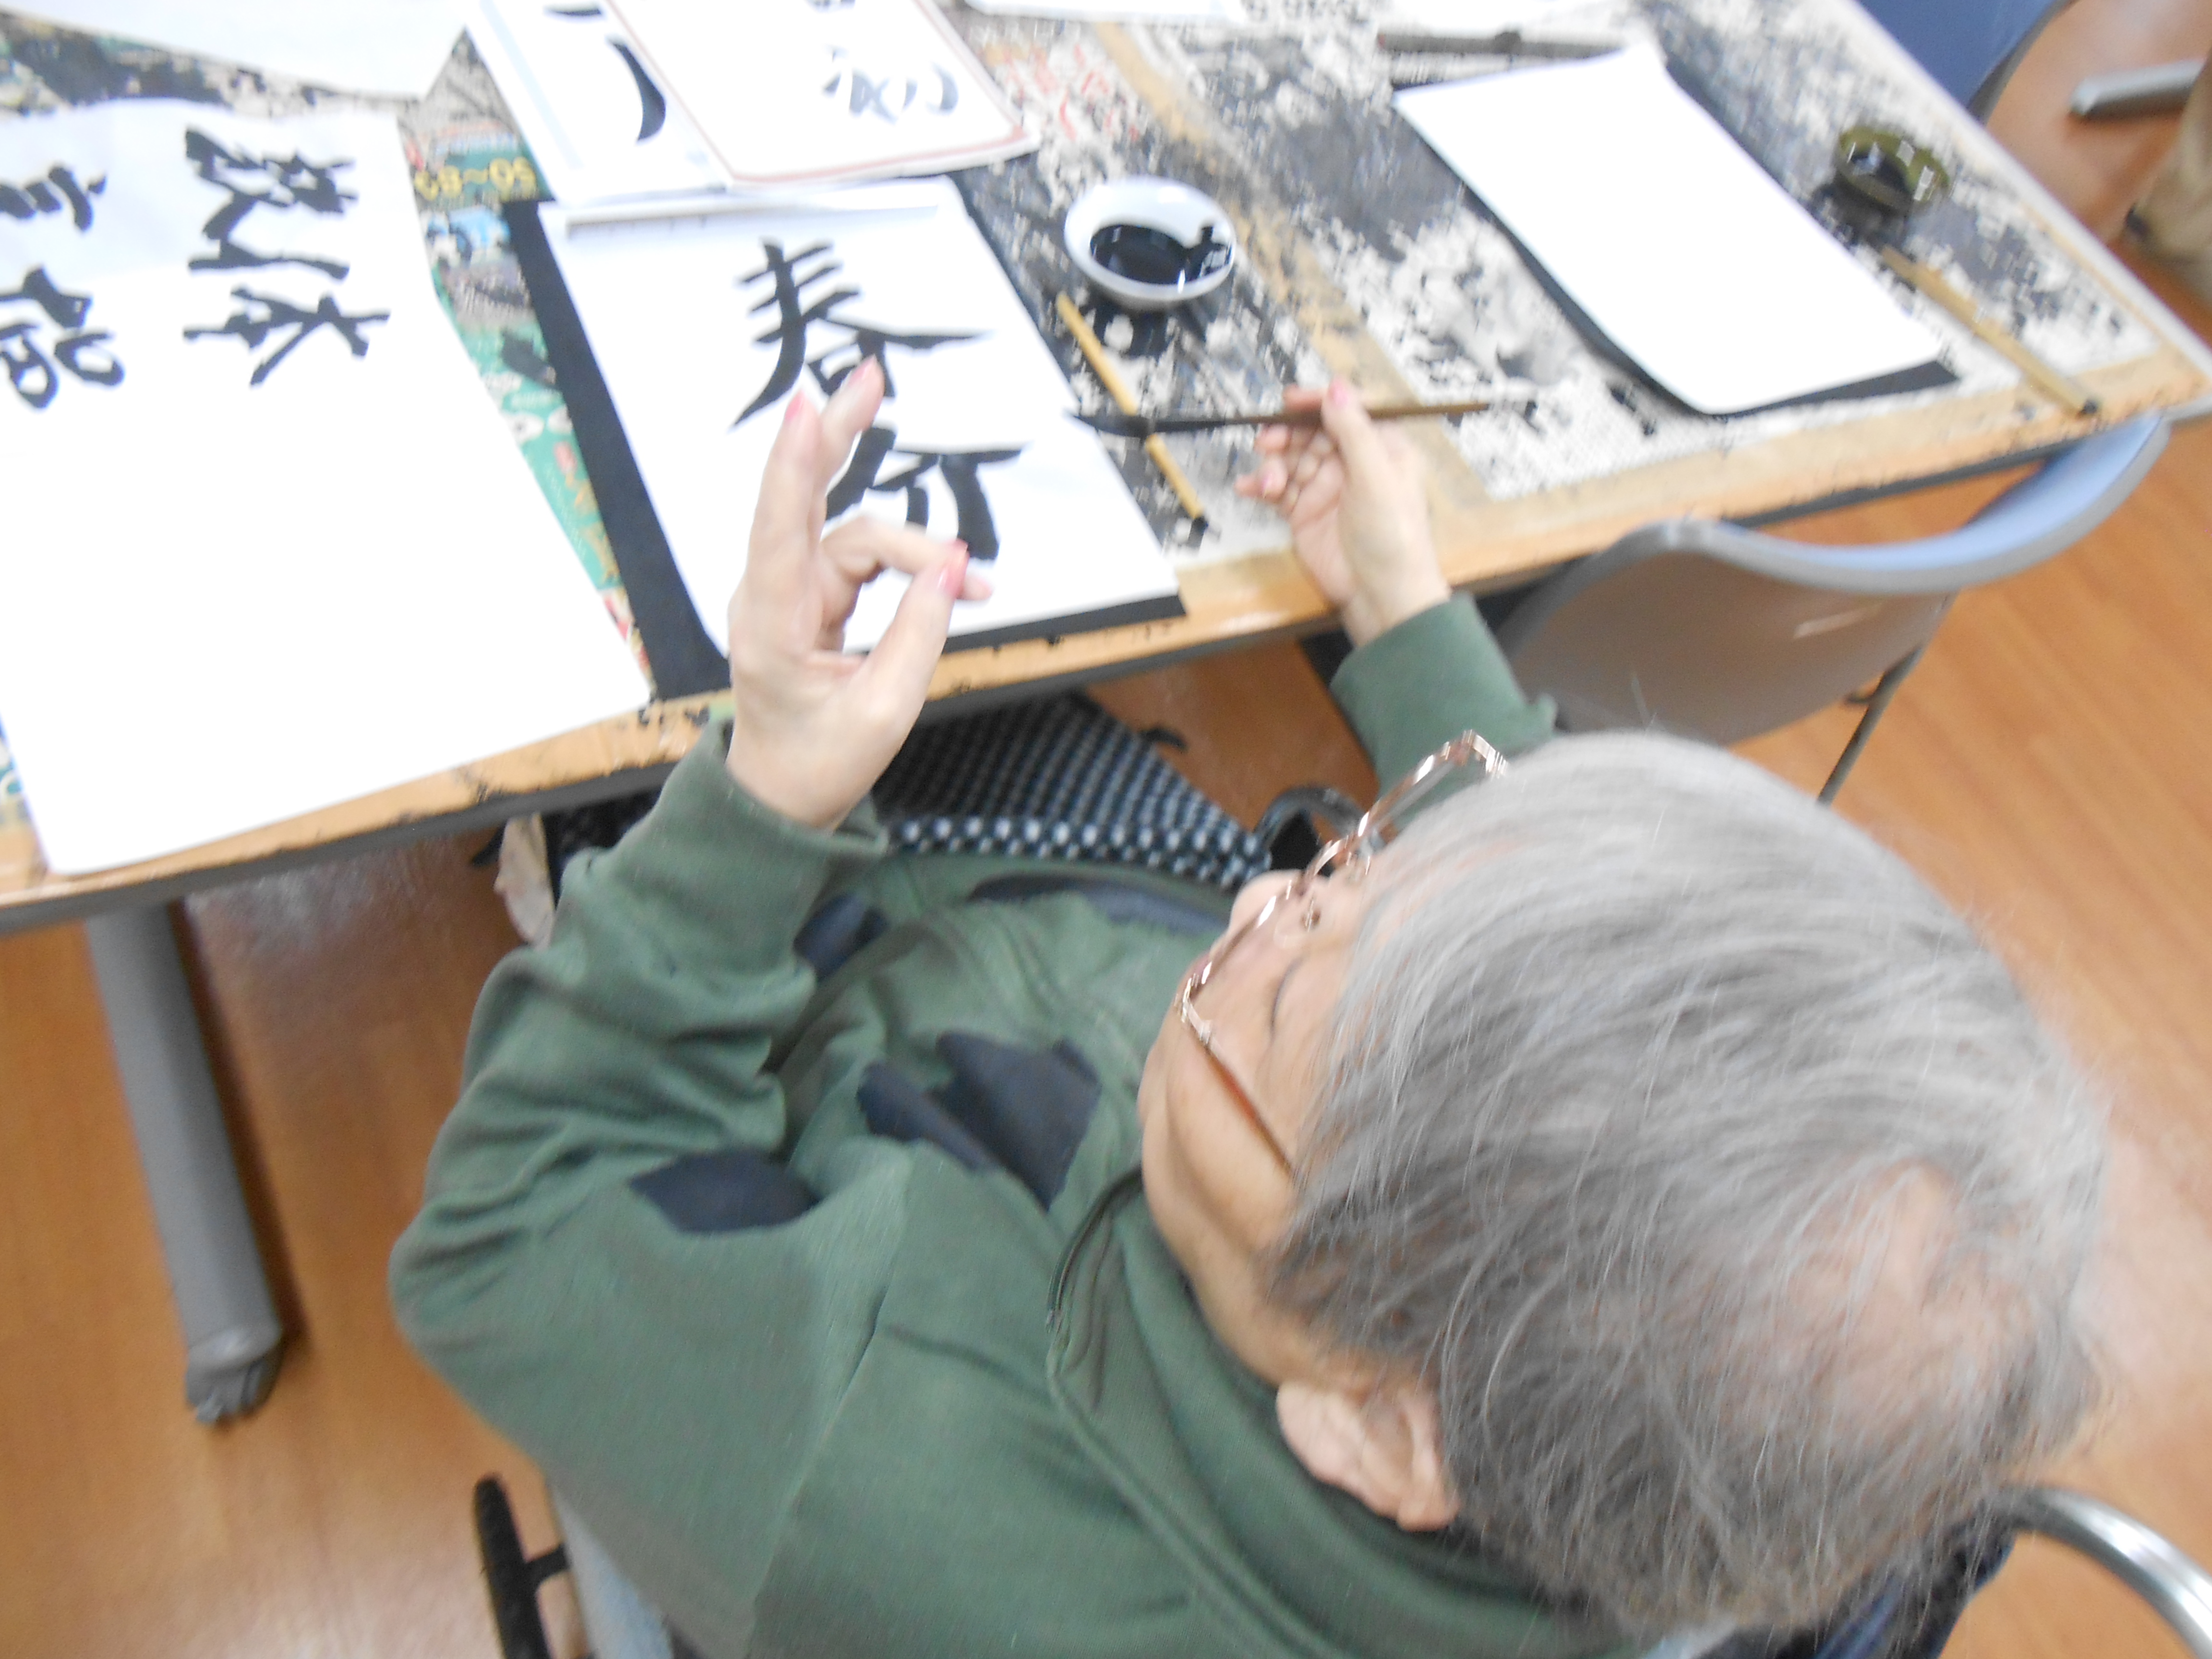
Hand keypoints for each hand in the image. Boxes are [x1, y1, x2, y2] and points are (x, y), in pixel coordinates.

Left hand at [725, 359, 991, 828]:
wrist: (781, 796)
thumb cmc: (820, 763)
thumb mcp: (884, 712)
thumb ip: (918, 636)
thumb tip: (954, 569)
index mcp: (771, 627)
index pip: (779, 529)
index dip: (794, 465)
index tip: (807, 407)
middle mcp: (771, 596)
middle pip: (804, 498)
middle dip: (838, 433)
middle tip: (869, 375)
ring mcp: (789, 592)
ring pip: (855, 536)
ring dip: (918, 548)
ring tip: (980, 584)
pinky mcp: (810, 596)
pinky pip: (862, 557)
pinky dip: (909, 563)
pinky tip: (952, 578)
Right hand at [1234, 379, 1448, 647]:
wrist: (1380, 595)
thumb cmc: (1394, 535)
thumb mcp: (1377, 476)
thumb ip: (1354, 431)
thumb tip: (1336, 387)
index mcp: (1381, 447)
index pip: (1347, 409)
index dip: (1319, 401)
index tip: (1290, 401)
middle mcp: (1352, 463)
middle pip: (1311, 432)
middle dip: (1286, 434)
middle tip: (1267, 442)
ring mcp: (1326, 488)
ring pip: (1290, 459)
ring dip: (1273, 464)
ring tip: (1268, 484)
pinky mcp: (1304, 513)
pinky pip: (1277, 490)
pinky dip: (1260, 486)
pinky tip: (1248, 488)